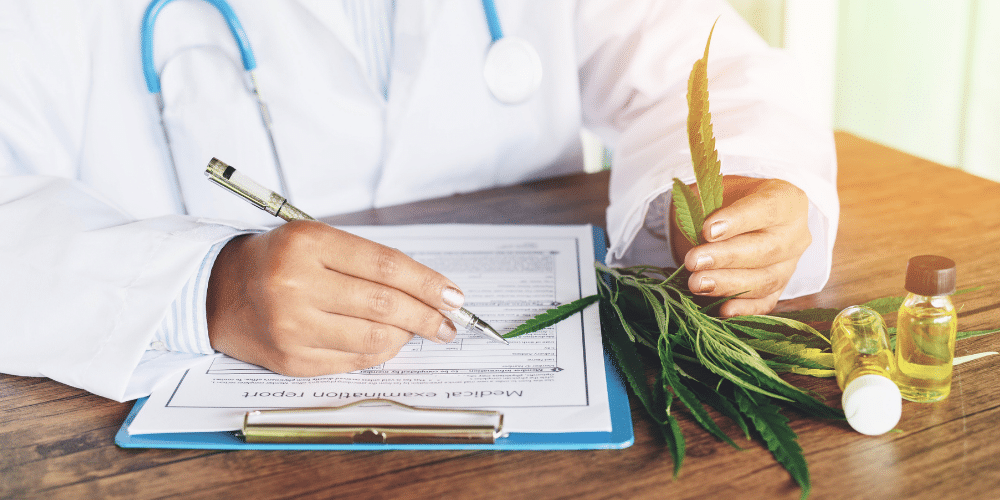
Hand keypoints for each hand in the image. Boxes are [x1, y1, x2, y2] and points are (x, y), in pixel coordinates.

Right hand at [206, 221, 462, 376]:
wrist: (216, 291)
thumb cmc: (277, 260)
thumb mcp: (316, 239)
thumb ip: (366, 261)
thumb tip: (428, 291)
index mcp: (306, 244)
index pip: (385, 266)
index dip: (427, 282)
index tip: (453, 295)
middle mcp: (295, 285)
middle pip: (383, 304)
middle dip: (426, 315)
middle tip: (448, 322)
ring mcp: (291, 326)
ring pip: (373, 338)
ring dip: (406, 336)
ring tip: (420, 331)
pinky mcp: (290, 360)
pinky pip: (352, 361)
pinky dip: (380, 353)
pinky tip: (390, 343)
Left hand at [669, 176, 810, 316]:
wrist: (735, 220)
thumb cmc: (726, 201)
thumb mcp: (717, 191)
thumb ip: (709, 207)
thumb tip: (696, 233)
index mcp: (786, 200)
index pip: (766, 209)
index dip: (737, 221)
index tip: (707, 230)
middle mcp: (795, 234)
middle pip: (767, 249)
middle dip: (727, 257)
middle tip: (694, 261)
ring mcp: (791, 265)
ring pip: (766, 280)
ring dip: (729, 284)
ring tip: (697, 283)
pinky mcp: (780, 289)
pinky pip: (766, 302)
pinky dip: (745, 309)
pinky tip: (723, 310)